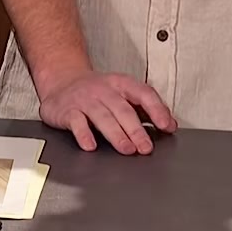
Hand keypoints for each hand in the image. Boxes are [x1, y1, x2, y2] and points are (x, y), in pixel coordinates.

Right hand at [36, 70, 176, 153]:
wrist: (61, 80)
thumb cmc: (97, 91)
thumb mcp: (122, 94)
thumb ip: (145, 109)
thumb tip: (170, 124)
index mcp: (121, 84)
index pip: (143, 93)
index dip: (156, 109)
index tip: (166, 125)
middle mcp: (104, 90)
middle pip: (123, 109)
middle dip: (136, 129)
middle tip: (146, 147)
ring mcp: (85, 99)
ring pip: (102, 116)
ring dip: (116, 134)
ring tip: (127, 149)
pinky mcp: (68, 111)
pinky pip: (76, 122)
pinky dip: (84, 134)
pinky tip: (91, 145)